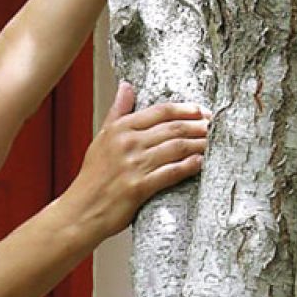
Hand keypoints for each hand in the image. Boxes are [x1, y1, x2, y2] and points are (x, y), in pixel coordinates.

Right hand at [64, 82, 209, 237]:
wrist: (82, 210)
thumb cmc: (93, 176)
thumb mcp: (102, 138)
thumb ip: (117, 112)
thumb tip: (126, 86)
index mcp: (119, 129)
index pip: (160, 111)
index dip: (185, 109)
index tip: (201, 111)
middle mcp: (127, 143)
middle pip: (173, 128)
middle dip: (198, 125)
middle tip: (214, 126)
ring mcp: (134, 165)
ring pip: (177, 148)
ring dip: (199, 144)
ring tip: (213, 143)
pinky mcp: (140, 187)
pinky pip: (172, 172)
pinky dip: (189, 166)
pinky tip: (200, 162)